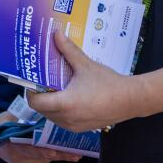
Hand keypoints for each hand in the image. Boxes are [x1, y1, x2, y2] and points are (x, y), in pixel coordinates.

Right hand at [0, 112, 80, 162]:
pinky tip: (71, 156)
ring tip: (76, 154)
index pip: (25, 149)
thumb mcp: (9, 118)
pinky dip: (56, 156)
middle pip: (39, 157)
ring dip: (60, 155)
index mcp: (10, 144)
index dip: (39, 152)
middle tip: (74, 154)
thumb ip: (23, 117)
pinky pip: (43, 160)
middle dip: (58, 155)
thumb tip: (40, 107)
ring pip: (44, 159)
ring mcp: (23, 162)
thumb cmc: (3, 125)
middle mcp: (17, 157)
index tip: (51, 153)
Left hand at [27, 30, 143, 132]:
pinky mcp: (80, 129)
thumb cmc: (108, 83)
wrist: (131, 100)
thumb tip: (56, 34)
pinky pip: (62, 121)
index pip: (35, 102)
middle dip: (40, 96)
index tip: (34, 79)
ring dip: (49, 105)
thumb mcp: (85, 65)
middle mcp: (66, 118)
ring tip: (55, 88)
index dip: (31, 91)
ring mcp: (73, 126)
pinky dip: (60, 112)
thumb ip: (68, 50)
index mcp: (65, 103)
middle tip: (43, 81)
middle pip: (41, 110)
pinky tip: (67, 98)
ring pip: (51, 117)